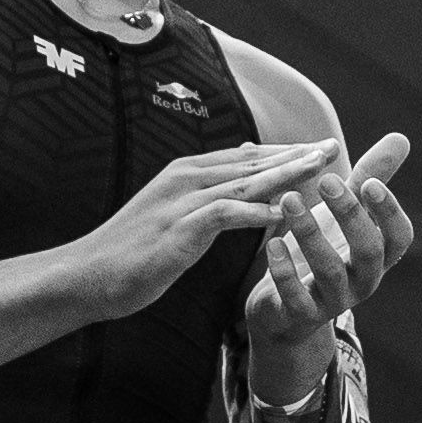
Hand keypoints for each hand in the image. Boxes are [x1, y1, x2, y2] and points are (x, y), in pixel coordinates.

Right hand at [58, 142, 335, 320]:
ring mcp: (181, 200)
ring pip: (244, 181)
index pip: (246, 156)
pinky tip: (285, 214)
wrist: (87, 274)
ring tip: (321, 170)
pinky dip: (257, 211)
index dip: (285, 152)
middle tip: (334, 148)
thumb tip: (243, 159)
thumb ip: (207, 188)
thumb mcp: (173, 211)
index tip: (320, 149)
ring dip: (286, 174)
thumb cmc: (131, 250)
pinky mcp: (178, 227)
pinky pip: (226, 214)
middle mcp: (186, 177)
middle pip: (252, 161)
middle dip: (295, 155)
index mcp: (186, 172)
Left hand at [243, 133, 413, 398]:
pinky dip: (284, 270)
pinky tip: (271, 243)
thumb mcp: (346, 214)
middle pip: (368, 251)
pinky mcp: (301, 316)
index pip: (399, 237)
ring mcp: (334, 301)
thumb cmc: (324, 251)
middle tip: (327, 180)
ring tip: (289, 200)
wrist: (287, 312)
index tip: (369, 182)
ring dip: (310, 233)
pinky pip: (296, 297)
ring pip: (329, 271)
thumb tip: (401, 137)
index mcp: (378, 256)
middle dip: (349, 215)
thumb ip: (371, 178)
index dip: (389, 212)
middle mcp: (364, 281)